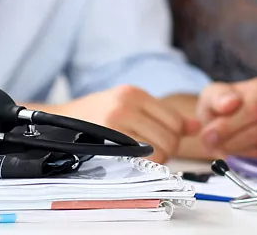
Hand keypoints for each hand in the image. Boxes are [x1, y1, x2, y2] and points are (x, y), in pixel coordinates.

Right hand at [36, 85, 199, 163]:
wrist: (60, 122)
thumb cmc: (97, 115)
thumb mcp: (130, 105)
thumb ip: (164, 115)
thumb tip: (196, 126)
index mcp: (134, 93)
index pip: (174, 120)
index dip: (175, 136)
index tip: (164, 142)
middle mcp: (126, 104)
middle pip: (170, 137)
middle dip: (168, 150)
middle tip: (155, 153)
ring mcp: (116, 121)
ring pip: (159, 149)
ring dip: (157, 159)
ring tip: (143, 156)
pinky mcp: (107, 138)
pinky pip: (141, 158)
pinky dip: (144, 163)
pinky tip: (135, 160)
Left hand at [197, 77, 256, 159]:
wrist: (225, 122)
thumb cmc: (221, 107)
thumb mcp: (212, 96)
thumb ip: (218, 98)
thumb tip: (231, 102)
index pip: (253, 109)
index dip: (229, 126)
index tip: (209, 134)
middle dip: (231, 141)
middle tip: (212, 144)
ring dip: (236, 153)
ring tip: (221, 147)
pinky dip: (246, 163)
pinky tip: (234, 154)